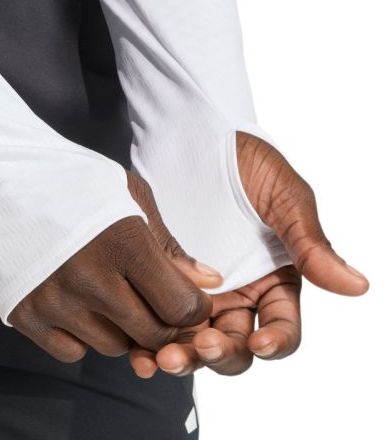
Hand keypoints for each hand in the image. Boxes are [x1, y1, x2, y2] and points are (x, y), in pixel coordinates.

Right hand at [7, 170, 221, 362]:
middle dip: (162, 322)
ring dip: (121, 328)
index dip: (192, 307)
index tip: (185, 296)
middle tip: (152, 299)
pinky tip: (75, 301)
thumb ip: (167, 242)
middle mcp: (90, 278)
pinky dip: (81, 335)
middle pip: (153, 334)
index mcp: (122, 241)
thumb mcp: (126, 194)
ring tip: (107, 292)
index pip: (182, 307)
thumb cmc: (68, 179)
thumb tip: (208, 282)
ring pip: (114, 347)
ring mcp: (55, 300)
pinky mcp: (25, 314)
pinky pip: (73, 352)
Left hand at [128, 131, 369, 377]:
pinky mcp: (161, 278)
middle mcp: (238, 293)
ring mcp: (197, 289)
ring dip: (181, 357)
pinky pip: (156, 316)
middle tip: (200, 347)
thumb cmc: (248, 160)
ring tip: (160, 359)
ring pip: (193, 340)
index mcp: (275, 282)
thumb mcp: (285, 197)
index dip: (274, 342)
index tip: (259, 342)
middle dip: (219, 354)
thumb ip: (311, 243)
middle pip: (235, 345)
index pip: (281, 329)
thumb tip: (357, 285)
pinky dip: (146, 338)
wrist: (194, 134)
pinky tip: (135, 349)